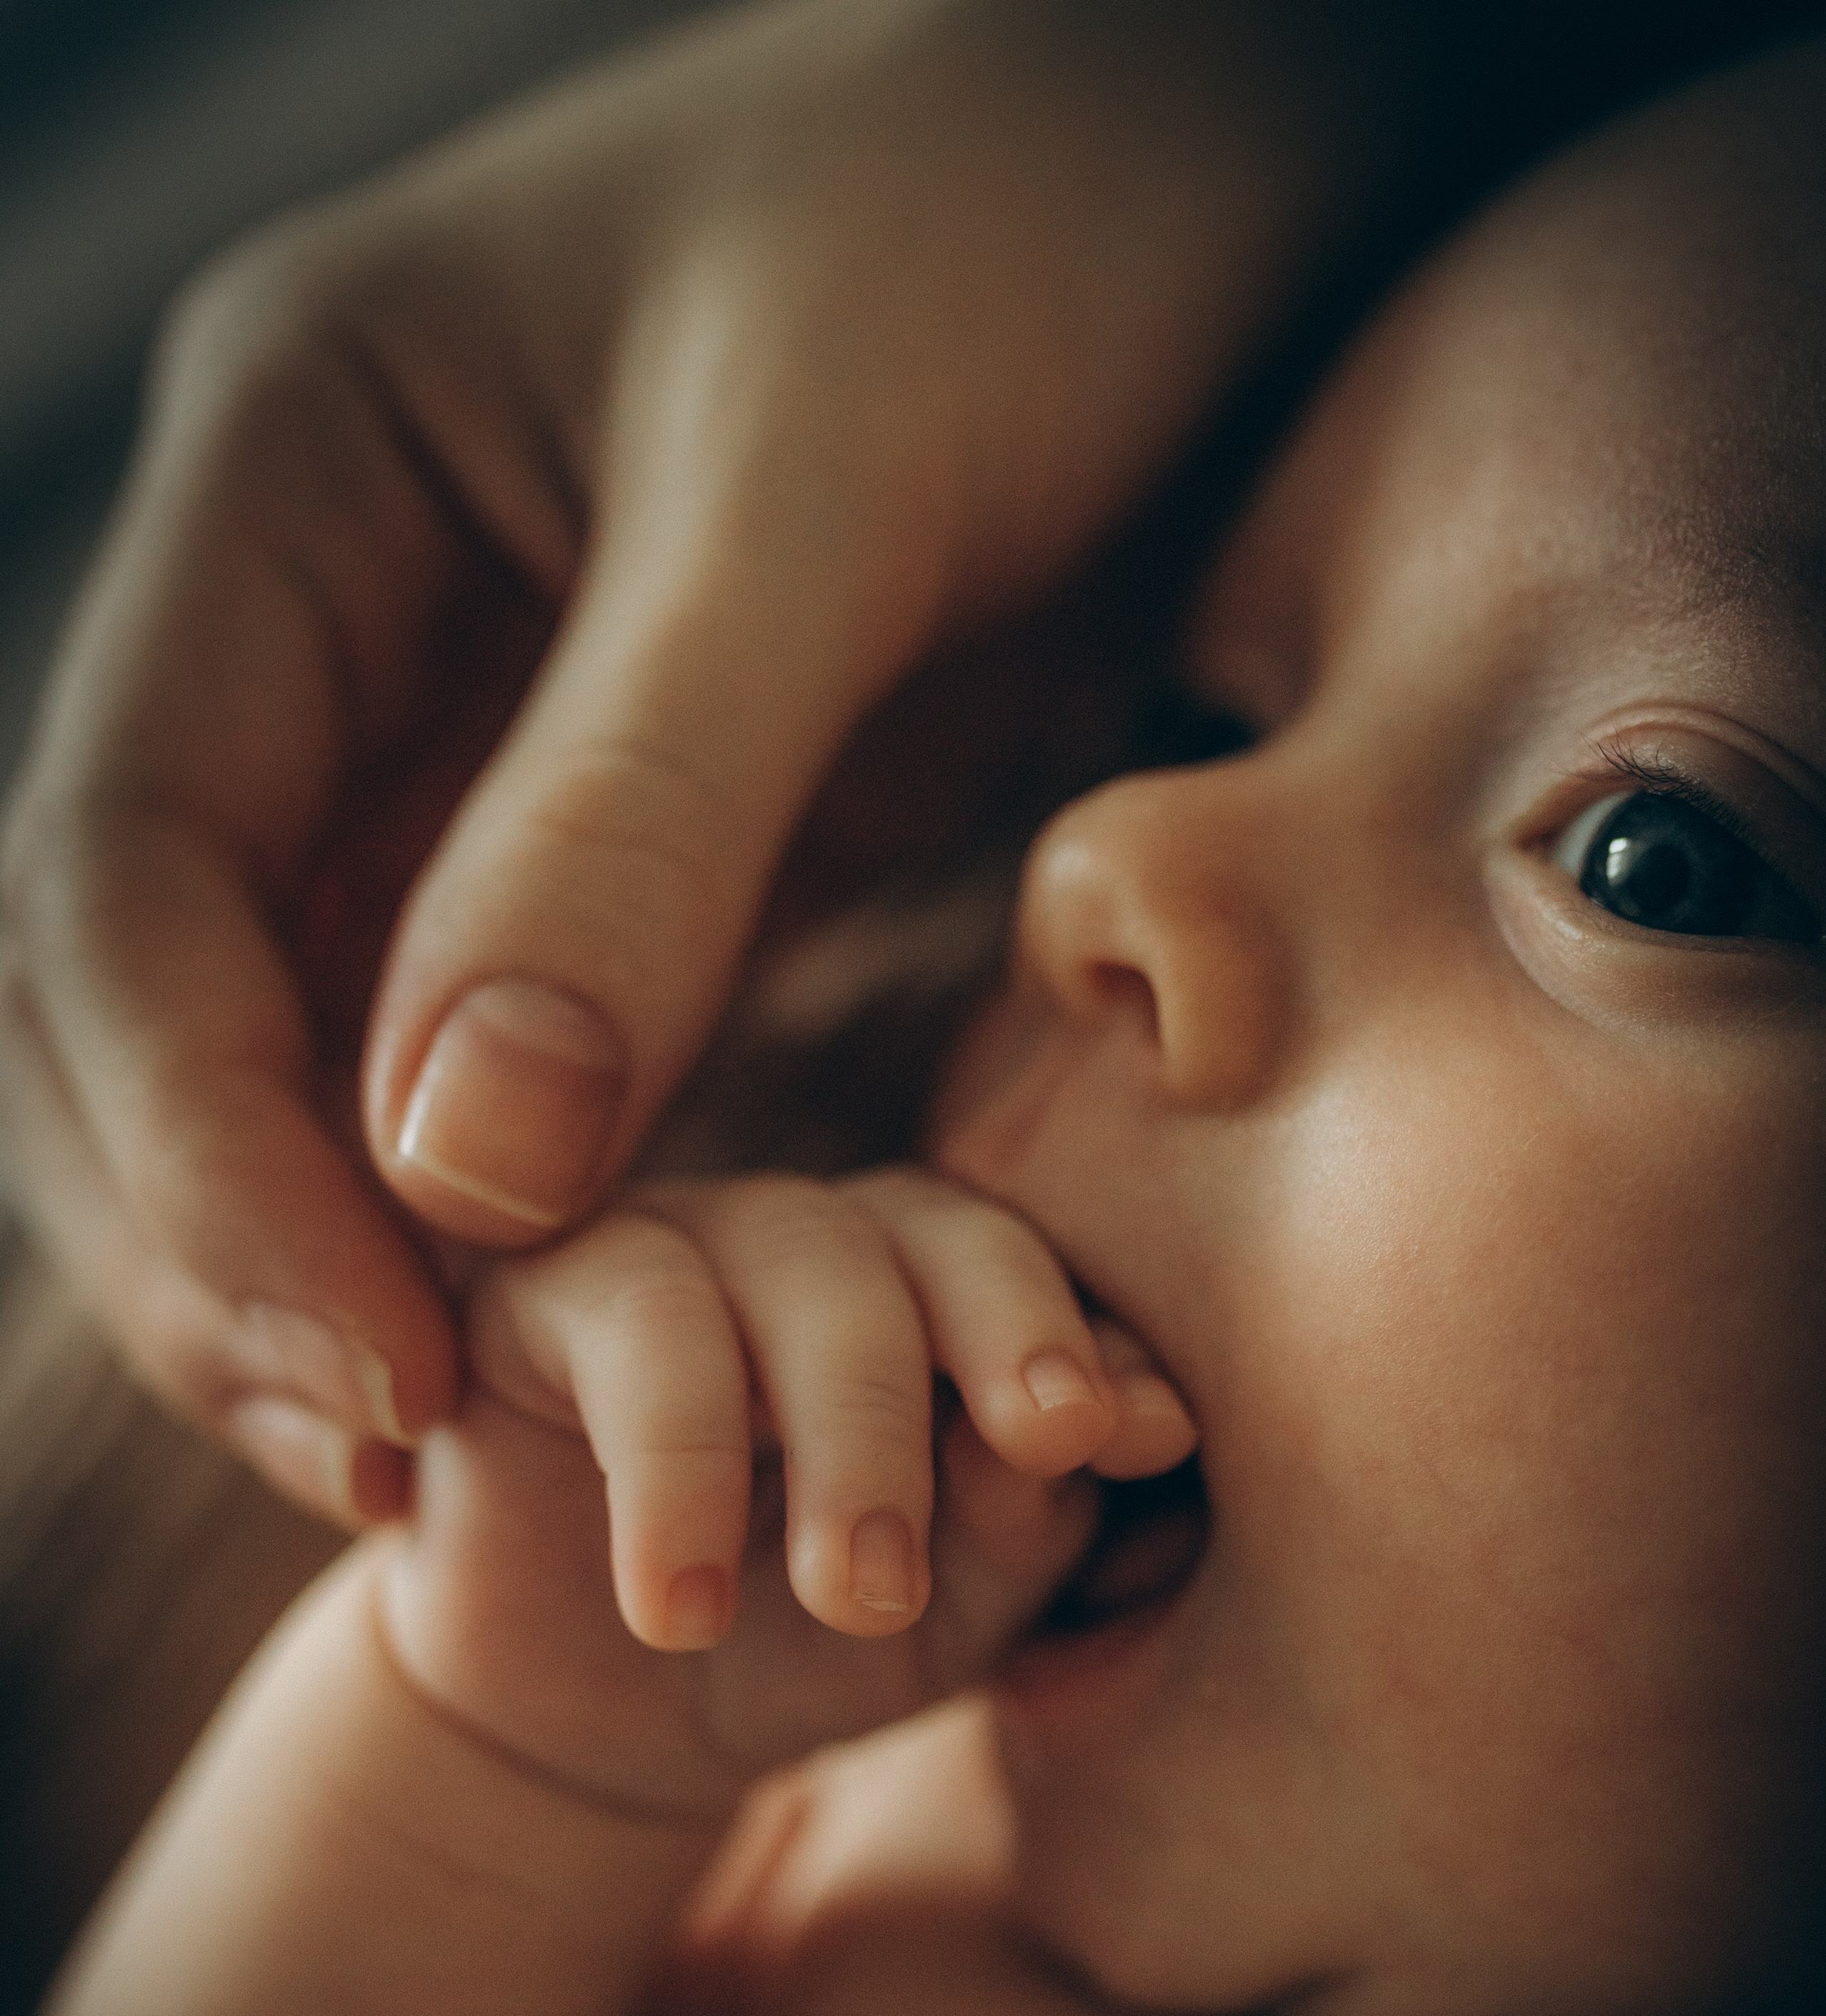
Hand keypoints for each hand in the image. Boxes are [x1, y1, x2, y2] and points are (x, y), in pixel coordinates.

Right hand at [0, 0, 1402, 1527]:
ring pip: (284, 1044)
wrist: (1205, 178)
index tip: (372, 1372)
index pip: (125, 868)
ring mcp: (438, 722)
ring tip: (425, 1461)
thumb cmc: (1032, 236)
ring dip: (328, 1258)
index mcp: (287, 468)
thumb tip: (451, 1173)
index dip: (204, 1152)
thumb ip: (638, 818)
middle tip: (369, 1467)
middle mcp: (316, 610)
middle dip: (219, 1239)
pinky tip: (541, 1343)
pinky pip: (469, 1048)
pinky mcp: (587, 823)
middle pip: (144, 988)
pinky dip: (483, 1212)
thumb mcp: (822, 504)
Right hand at [380, 1164, 1196, 1815]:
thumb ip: (1027, 1520)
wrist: (595, 1729)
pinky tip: (682, 1611)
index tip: (1150, 1435)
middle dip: (995, 1345)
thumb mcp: (946, 1616)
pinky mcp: (549, 1287)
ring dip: (849, 1431)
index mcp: (951, 1294)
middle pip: (937, 1234)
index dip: (1094, 1340)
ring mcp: (688, 1242)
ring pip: (798, 1263)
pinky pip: (633, 1319)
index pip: (1044, 1273)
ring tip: (861, 1601)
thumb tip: (1124, 1424)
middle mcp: (828, 1241)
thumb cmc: (801, 1651)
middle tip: (1040, 1459)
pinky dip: (673, 1468)